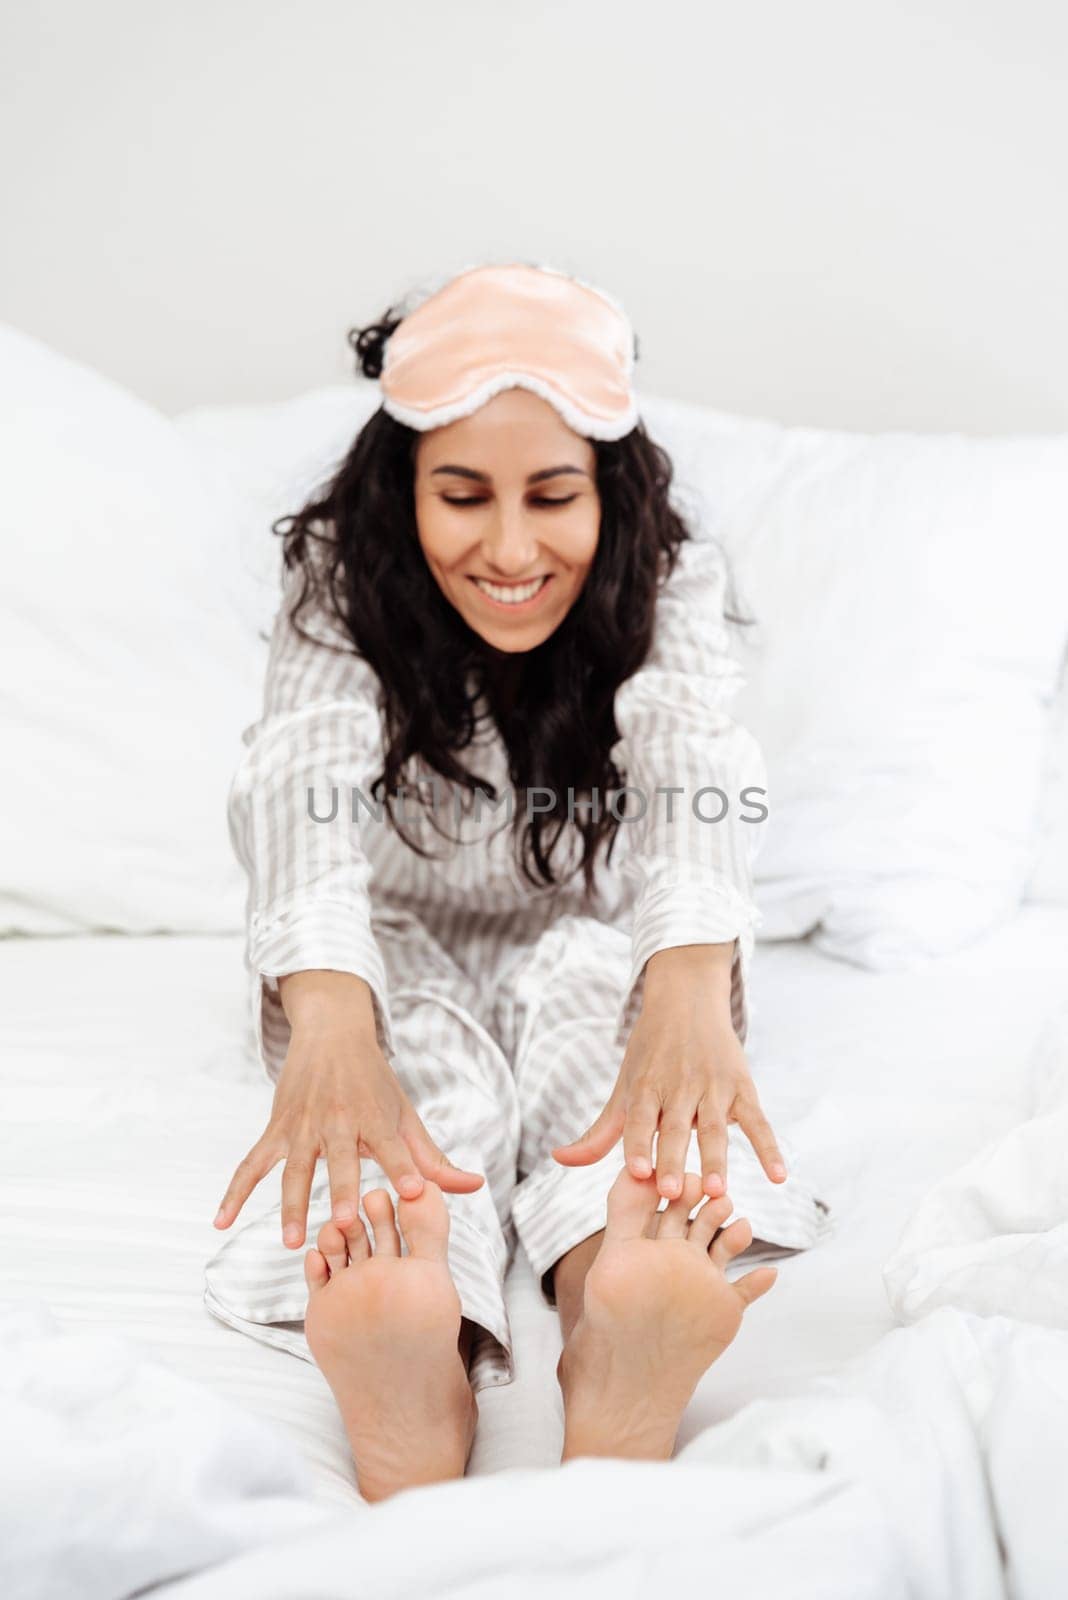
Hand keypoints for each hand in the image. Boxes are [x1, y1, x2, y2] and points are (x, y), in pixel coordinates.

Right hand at [213, 970, 483, 1247]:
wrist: (331, 1033)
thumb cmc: (374, 1082)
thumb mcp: (406, 1114)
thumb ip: (433, 1159)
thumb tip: (474, 1187)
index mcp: (375, 1117)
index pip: (393, 1146)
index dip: (403, 1168)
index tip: (411, 1194)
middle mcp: (339, 1121)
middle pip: (340, 1161)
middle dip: (340, 1189)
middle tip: (341, 1222)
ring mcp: (303, 1126)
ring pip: (294, 1169)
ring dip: (291, 1204)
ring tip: (292, 1241)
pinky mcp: (277, 1129)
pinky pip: (252, 1164)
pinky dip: (234, 1192)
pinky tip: (221, 1221)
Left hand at [552, 943, 786, 1200]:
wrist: (688, 1000)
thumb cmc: (651, 1053)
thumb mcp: (625, 1087)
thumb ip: (600, 1131)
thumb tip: (560, 1159)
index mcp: (647, 1086)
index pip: (640, 1120)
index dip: (638, 1145)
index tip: (636, 1172)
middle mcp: (679, 1086)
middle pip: (677, 1128)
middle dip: (675, 1160)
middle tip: (674, 1193)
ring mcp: (713, 1086)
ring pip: (715, 1127)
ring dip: (717, 1158)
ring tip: (719, 1191)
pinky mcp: (742, 1086)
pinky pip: (758, 1121)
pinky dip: (769, 1148)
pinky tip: (778, 1176)